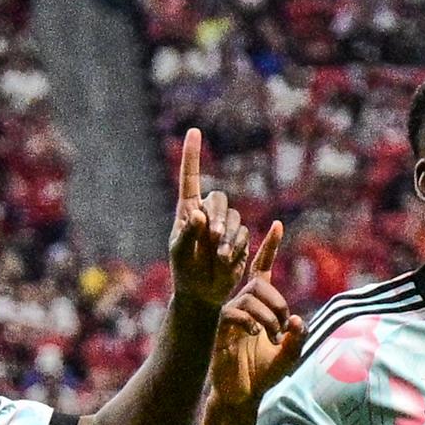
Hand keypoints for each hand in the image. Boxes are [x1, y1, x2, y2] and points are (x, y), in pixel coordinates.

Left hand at [168, 128, 252, 307]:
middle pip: (219, 199)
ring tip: (219, 257)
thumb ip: (188, 232)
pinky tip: (226, 262)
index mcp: (187, 211)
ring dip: (228, 238)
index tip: (195, 131)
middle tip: (213, 236)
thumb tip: (198, 212)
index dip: (192, 155)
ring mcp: (224, 227)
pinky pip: (244, 235)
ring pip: (235, 219)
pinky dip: (236, 248)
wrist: (201, 293)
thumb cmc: (184, 271)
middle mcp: (207, 214)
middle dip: (218, 217)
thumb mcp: (180, 253)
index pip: (190, 178)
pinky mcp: (238, 240)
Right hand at [209, 221, 304, 406]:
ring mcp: (231, 317)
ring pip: (250, 298)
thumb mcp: (290, 354)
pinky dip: (249, 321)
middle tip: (285, 327)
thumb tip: (296, 319)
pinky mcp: (221, 331)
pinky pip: (234, 314)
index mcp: (260, 306)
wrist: (243, 394)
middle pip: (259, 283)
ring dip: (268, 315)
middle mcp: (244, 306)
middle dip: (278, 301)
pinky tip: (256, 335)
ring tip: (274, 336)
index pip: (262, 269)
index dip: (269, 248)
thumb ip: (298, 337)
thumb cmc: (264, 373)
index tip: (278, 225)